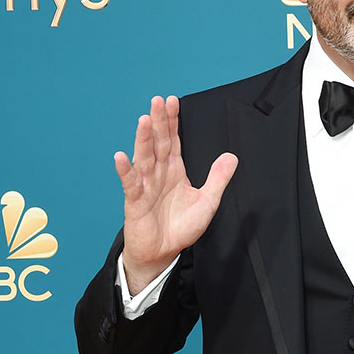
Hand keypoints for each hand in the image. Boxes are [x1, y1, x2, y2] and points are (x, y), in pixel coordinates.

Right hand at [114, 95, 237, 294]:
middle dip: (158, 122)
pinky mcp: (135, 201)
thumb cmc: (181, 227)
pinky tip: (121, 157)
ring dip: (142, 139)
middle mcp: (158, 173)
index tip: (173, 101)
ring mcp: (145, 185)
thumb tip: (231, 156)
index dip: (173, 121)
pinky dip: (125, 170)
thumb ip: (218, 178)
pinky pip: (130, 183)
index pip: (173, 140)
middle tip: (158, 101)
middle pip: (158, 143)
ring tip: (143, 120)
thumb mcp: (207, 201)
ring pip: (144, 158)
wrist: (163, 253)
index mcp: (174, 170)